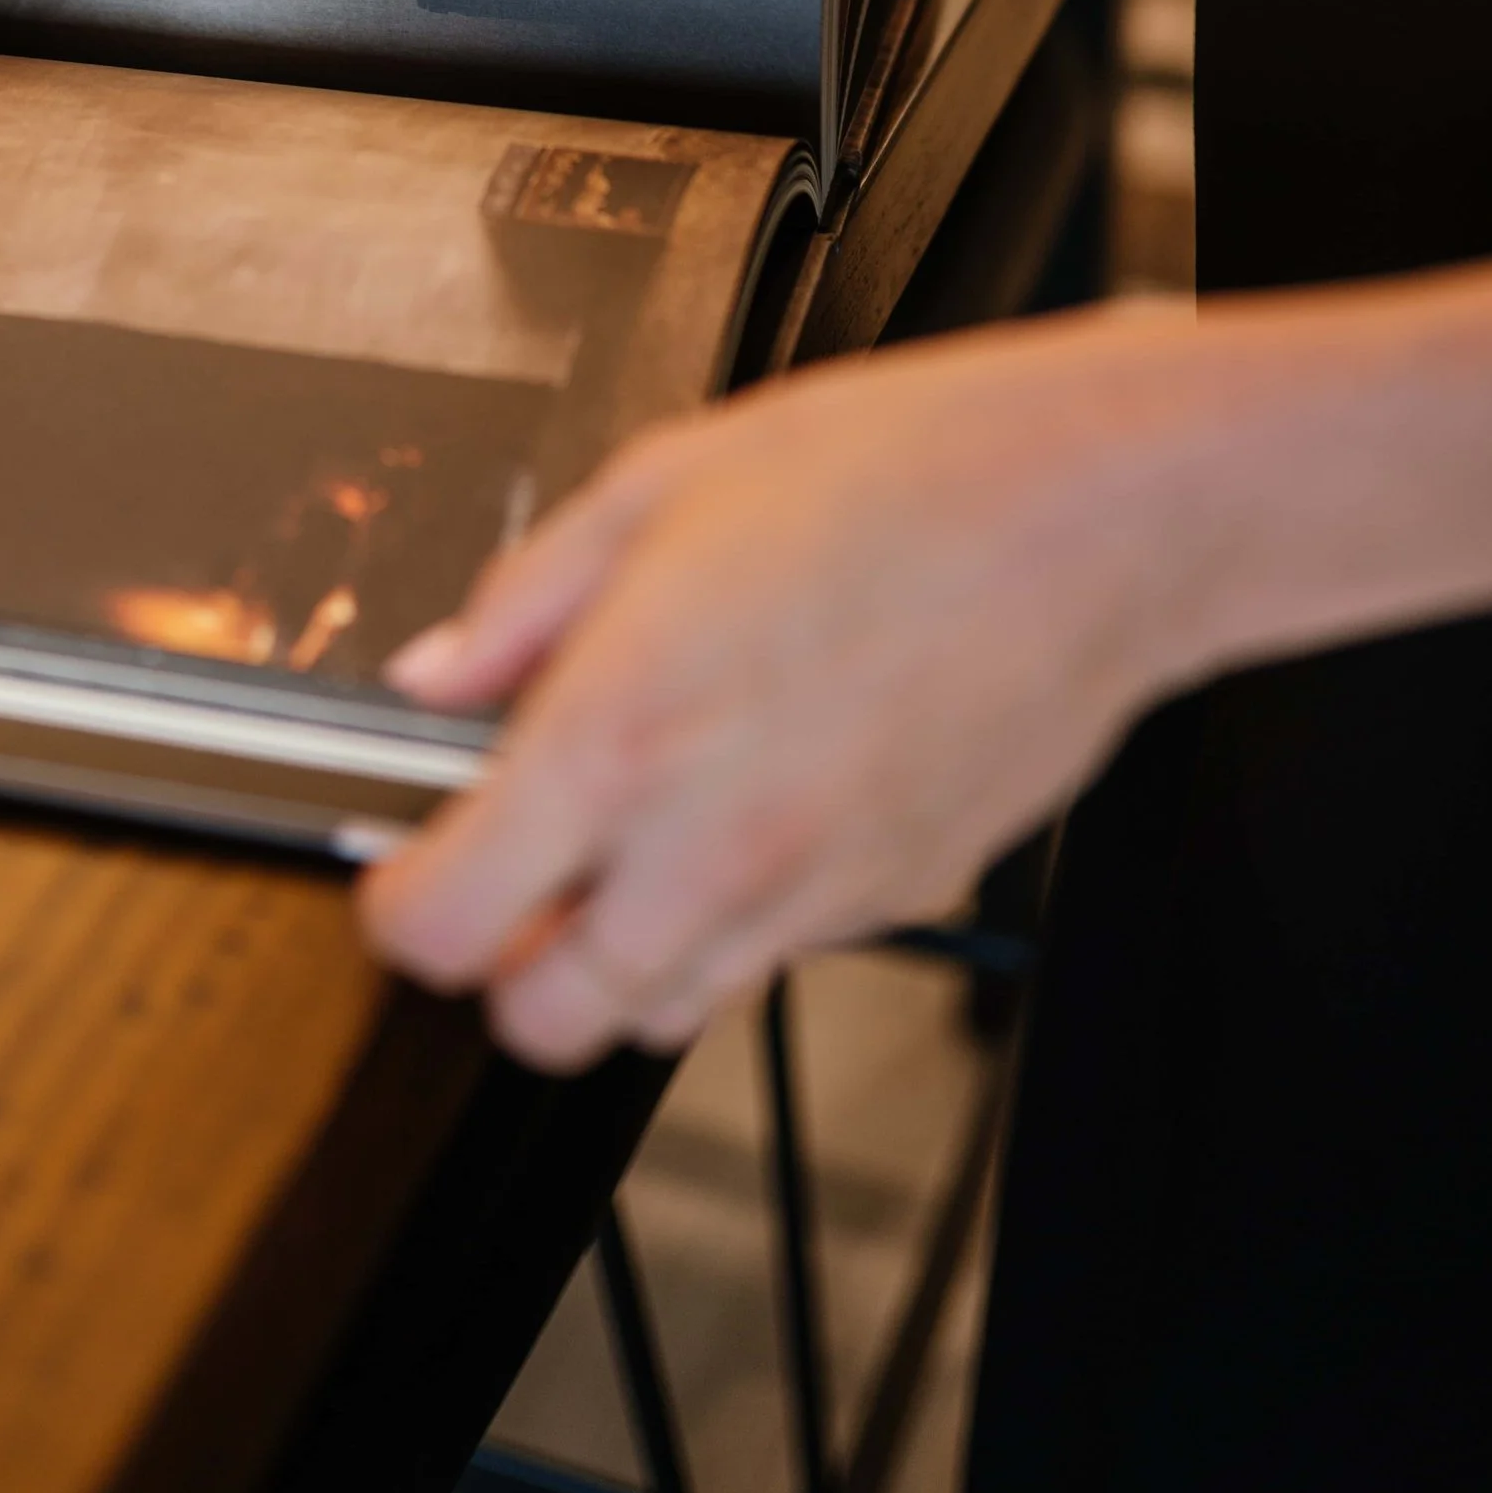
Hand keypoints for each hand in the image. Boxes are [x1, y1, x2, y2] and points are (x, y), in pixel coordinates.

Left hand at [359, 306, 1217, 1071]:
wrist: (1093, 511)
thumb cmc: (898, 471)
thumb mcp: (659, 484)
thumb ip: (522, 602)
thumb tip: (435, 675)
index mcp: (619, 731)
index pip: (449, 925)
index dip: (398, 908)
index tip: (402, 869)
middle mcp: (706, 842)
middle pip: (543, 1020)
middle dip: (504, 961)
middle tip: (512, 868)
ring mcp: (808, 890)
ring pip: (659, 1016)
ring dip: (617, 960)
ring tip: (630, 842)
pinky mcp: (894, 903)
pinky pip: (772, 963)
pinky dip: (730, 926)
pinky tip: (746, 812)